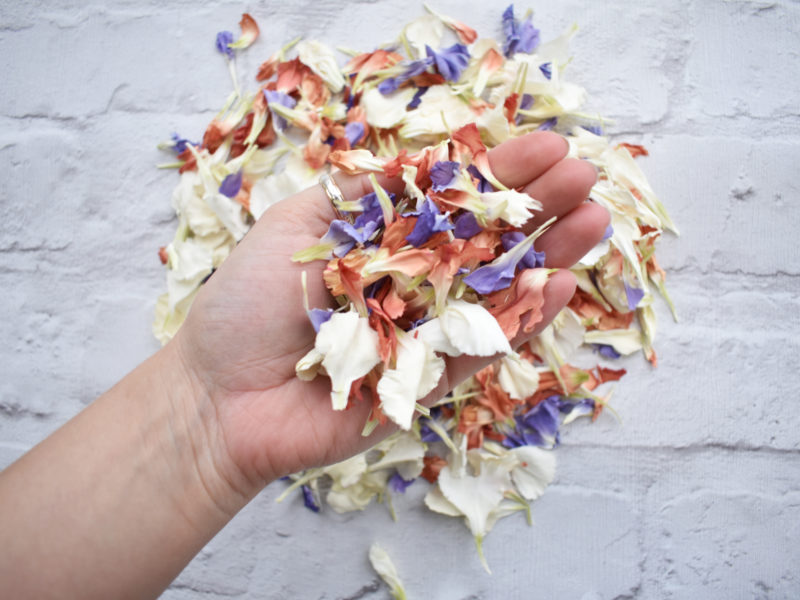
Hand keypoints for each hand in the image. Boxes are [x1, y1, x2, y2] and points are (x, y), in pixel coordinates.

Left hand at [172, 131, 607, 498]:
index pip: (454, 200)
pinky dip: (522, 320)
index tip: (548, 147)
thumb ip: (360, 196)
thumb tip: (421, 160)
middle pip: (487, 242)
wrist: (220, 394)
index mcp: (385, 241)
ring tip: (594, 223)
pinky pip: (482, 349)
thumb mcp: (297, 226)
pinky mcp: (428, 383)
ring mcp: (424, 333)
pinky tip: (559, 285)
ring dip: (549, 258)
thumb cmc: (247, 304)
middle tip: (587, 178)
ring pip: (497, 293)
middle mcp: (412, 283)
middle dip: (537, 209)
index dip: (500, 173)